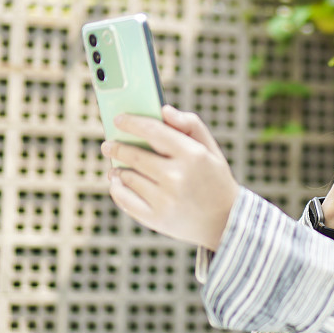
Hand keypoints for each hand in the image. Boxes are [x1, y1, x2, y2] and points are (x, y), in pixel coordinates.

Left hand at [101, 105, 240, 250]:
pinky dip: (117, 189)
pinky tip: (118, 183)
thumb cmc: (214, 179)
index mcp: (193, 155)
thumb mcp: (211, 149)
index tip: (118, 120)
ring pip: (127, 177)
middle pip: (134, 155)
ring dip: (117, 170)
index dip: (132, 122)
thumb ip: (191, 125)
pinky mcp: (156, 218)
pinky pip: (124, 199)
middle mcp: (177, 177)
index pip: (153, 131)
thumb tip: (163, 110)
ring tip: (116, 168)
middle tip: (108, 145)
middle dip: (116, 147)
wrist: (225, 222)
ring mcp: (165, 200)